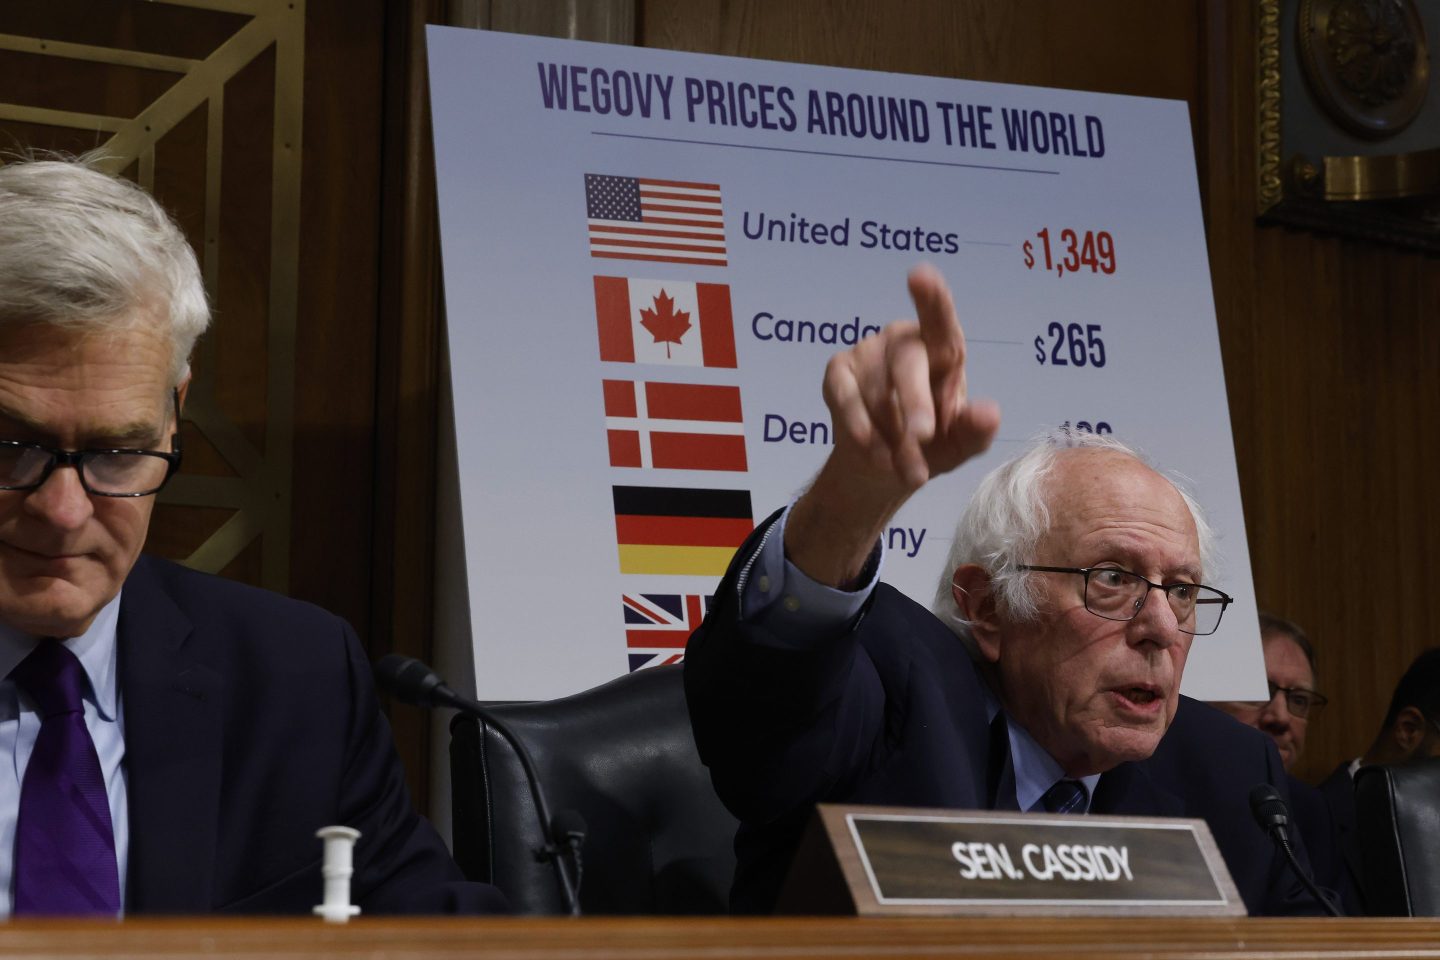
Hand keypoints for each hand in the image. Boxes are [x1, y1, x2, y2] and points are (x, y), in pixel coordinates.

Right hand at [785, 265, 999, 585]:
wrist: (883, 470)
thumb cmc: (930, 446)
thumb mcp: (961, 445)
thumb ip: (977, 430)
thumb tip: (990, 412)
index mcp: (943, 350)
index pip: (940, 319)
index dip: (932, 296)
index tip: (920, 274)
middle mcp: (904, 341)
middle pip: (908, 361)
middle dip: (915, 403)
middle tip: (922, 438)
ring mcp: (868, 352)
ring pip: (877, 391)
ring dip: (891, 436)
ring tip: (906, 469)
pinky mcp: (838, 371)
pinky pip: (846, 398)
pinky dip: (861, 429)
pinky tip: (875, 452)